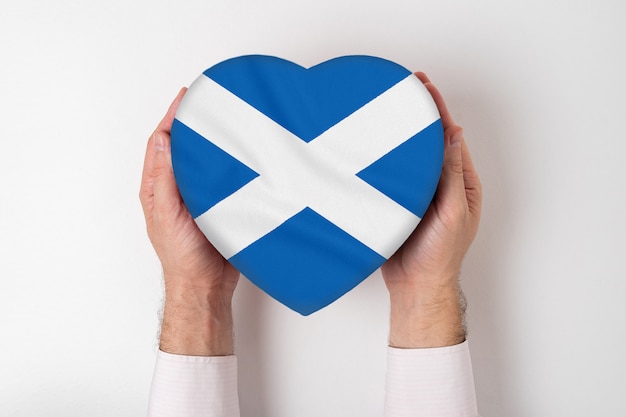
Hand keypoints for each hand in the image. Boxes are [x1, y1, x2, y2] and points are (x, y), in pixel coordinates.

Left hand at [139, 88, 239, 354]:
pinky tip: (242, 153)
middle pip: (184, 147)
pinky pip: (226, 177)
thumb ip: (165, 178)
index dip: (172, 117)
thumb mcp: (167, 214)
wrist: (206, 286)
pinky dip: (232, 162)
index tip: (186, 97)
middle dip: (194, 122)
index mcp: (158, 188)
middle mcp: (178, 188)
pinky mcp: (220, 204)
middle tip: (208, 101)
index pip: (163, 142)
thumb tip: (164, 140)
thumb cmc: (183, 256)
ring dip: (214, 141)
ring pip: (206, 160)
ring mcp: (199, 196)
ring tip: (226, 120)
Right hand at [381, 72, 481, 347]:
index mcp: (461, 183)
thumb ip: (450, 175)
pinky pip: (392, 174)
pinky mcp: (400, 203)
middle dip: (419, 114)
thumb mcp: (452, 212)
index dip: (438, 110)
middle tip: (404, 88)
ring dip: (399, 133)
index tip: (424, 86)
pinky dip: (385, 157)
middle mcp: (441, 184)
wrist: (417, 286)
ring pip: (409, 156)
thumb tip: (452, 135)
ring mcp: (420, 193)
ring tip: (387, 109)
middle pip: (429, 141)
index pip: (449, 138)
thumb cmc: (440, 256)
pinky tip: (373, 145)